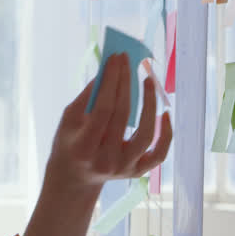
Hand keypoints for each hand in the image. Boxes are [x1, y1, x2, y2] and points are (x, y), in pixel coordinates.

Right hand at [43, 53, 171, 198]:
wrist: (75, 178)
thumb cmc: (70, 142)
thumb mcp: (68, 120)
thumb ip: (86, 97)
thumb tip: (109, 70)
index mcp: (83, 147)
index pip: (102, 109)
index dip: (111, 81)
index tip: (115, 58)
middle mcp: (105, 161)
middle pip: (123, 117)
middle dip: (126, 83)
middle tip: (127, 60)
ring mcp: (124, 168)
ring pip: (145, 134)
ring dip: (150, 104)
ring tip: (148, 80)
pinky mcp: (137, 172)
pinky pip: (159, 153)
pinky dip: (166, 134)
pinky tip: (165, 113)